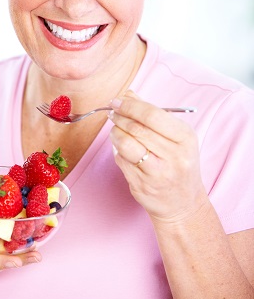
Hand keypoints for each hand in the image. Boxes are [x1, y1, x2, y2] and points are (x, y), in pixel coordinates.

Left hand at [109, 91, 207, 222]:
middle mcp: (175, 156)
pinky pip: (121, 160)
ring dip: (115, 133)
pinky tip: (122, 148)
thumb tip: (128, 94)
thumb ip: (152, 114)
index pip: (153, 115)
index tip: (118, 100)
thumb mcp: (175, 137)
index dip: (131, 106)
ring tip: (116, 129)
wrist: (183, 204)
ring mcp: (158, 173)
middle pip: (137, 128)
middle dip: (120, 117)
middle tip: (113, 112)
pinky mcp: (142, 185)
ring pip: (126, 144)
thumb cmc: (178, 164)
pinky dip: (118, 150)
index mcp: (185, 138)